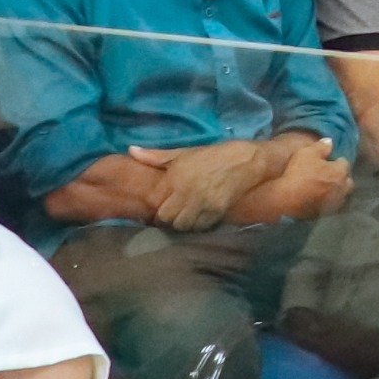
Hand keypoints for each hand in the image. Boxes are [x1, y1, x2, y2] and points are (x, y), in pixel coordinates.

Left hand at [136, 137, 277, 233]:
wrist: (246, 160)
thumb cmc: (212, 155)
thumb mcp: (183, 153)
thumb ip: (156, 156)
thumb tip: (131, 151)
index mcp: (175, 177)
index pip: (154, 203)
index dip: (152, 208)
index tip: (155, 208)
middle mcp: (186, 193)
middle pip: (166, 218)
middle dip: (166, 218)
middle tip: (169, 214)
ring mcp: (202, 204)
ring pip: (181, 226)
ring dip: (180, 223)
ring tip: (183, 217)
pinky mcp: (217, 212)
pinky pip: (200, 227)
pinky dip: (196, 226)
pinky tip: (197, 219)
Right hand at [262, 135, 352, 218]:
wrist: (286, 199)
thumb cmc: (297, 173)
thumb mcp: (307, 153)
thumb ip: (321, 147)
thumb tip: (330, 141)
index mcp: (340, 172)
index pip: (344, 163)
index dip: (336, 161)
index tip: (330, 160)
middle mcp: (342, 188)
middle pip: (348, 181)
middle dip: (342, 177)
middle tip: (331, 174)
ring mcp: (335, 203)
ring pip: (342, 195)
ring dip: (337, 191)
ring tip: (327, 188)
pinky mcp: (326, 214)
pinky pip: (332, 206)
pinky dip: (328, 202)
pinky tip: (320, 199)